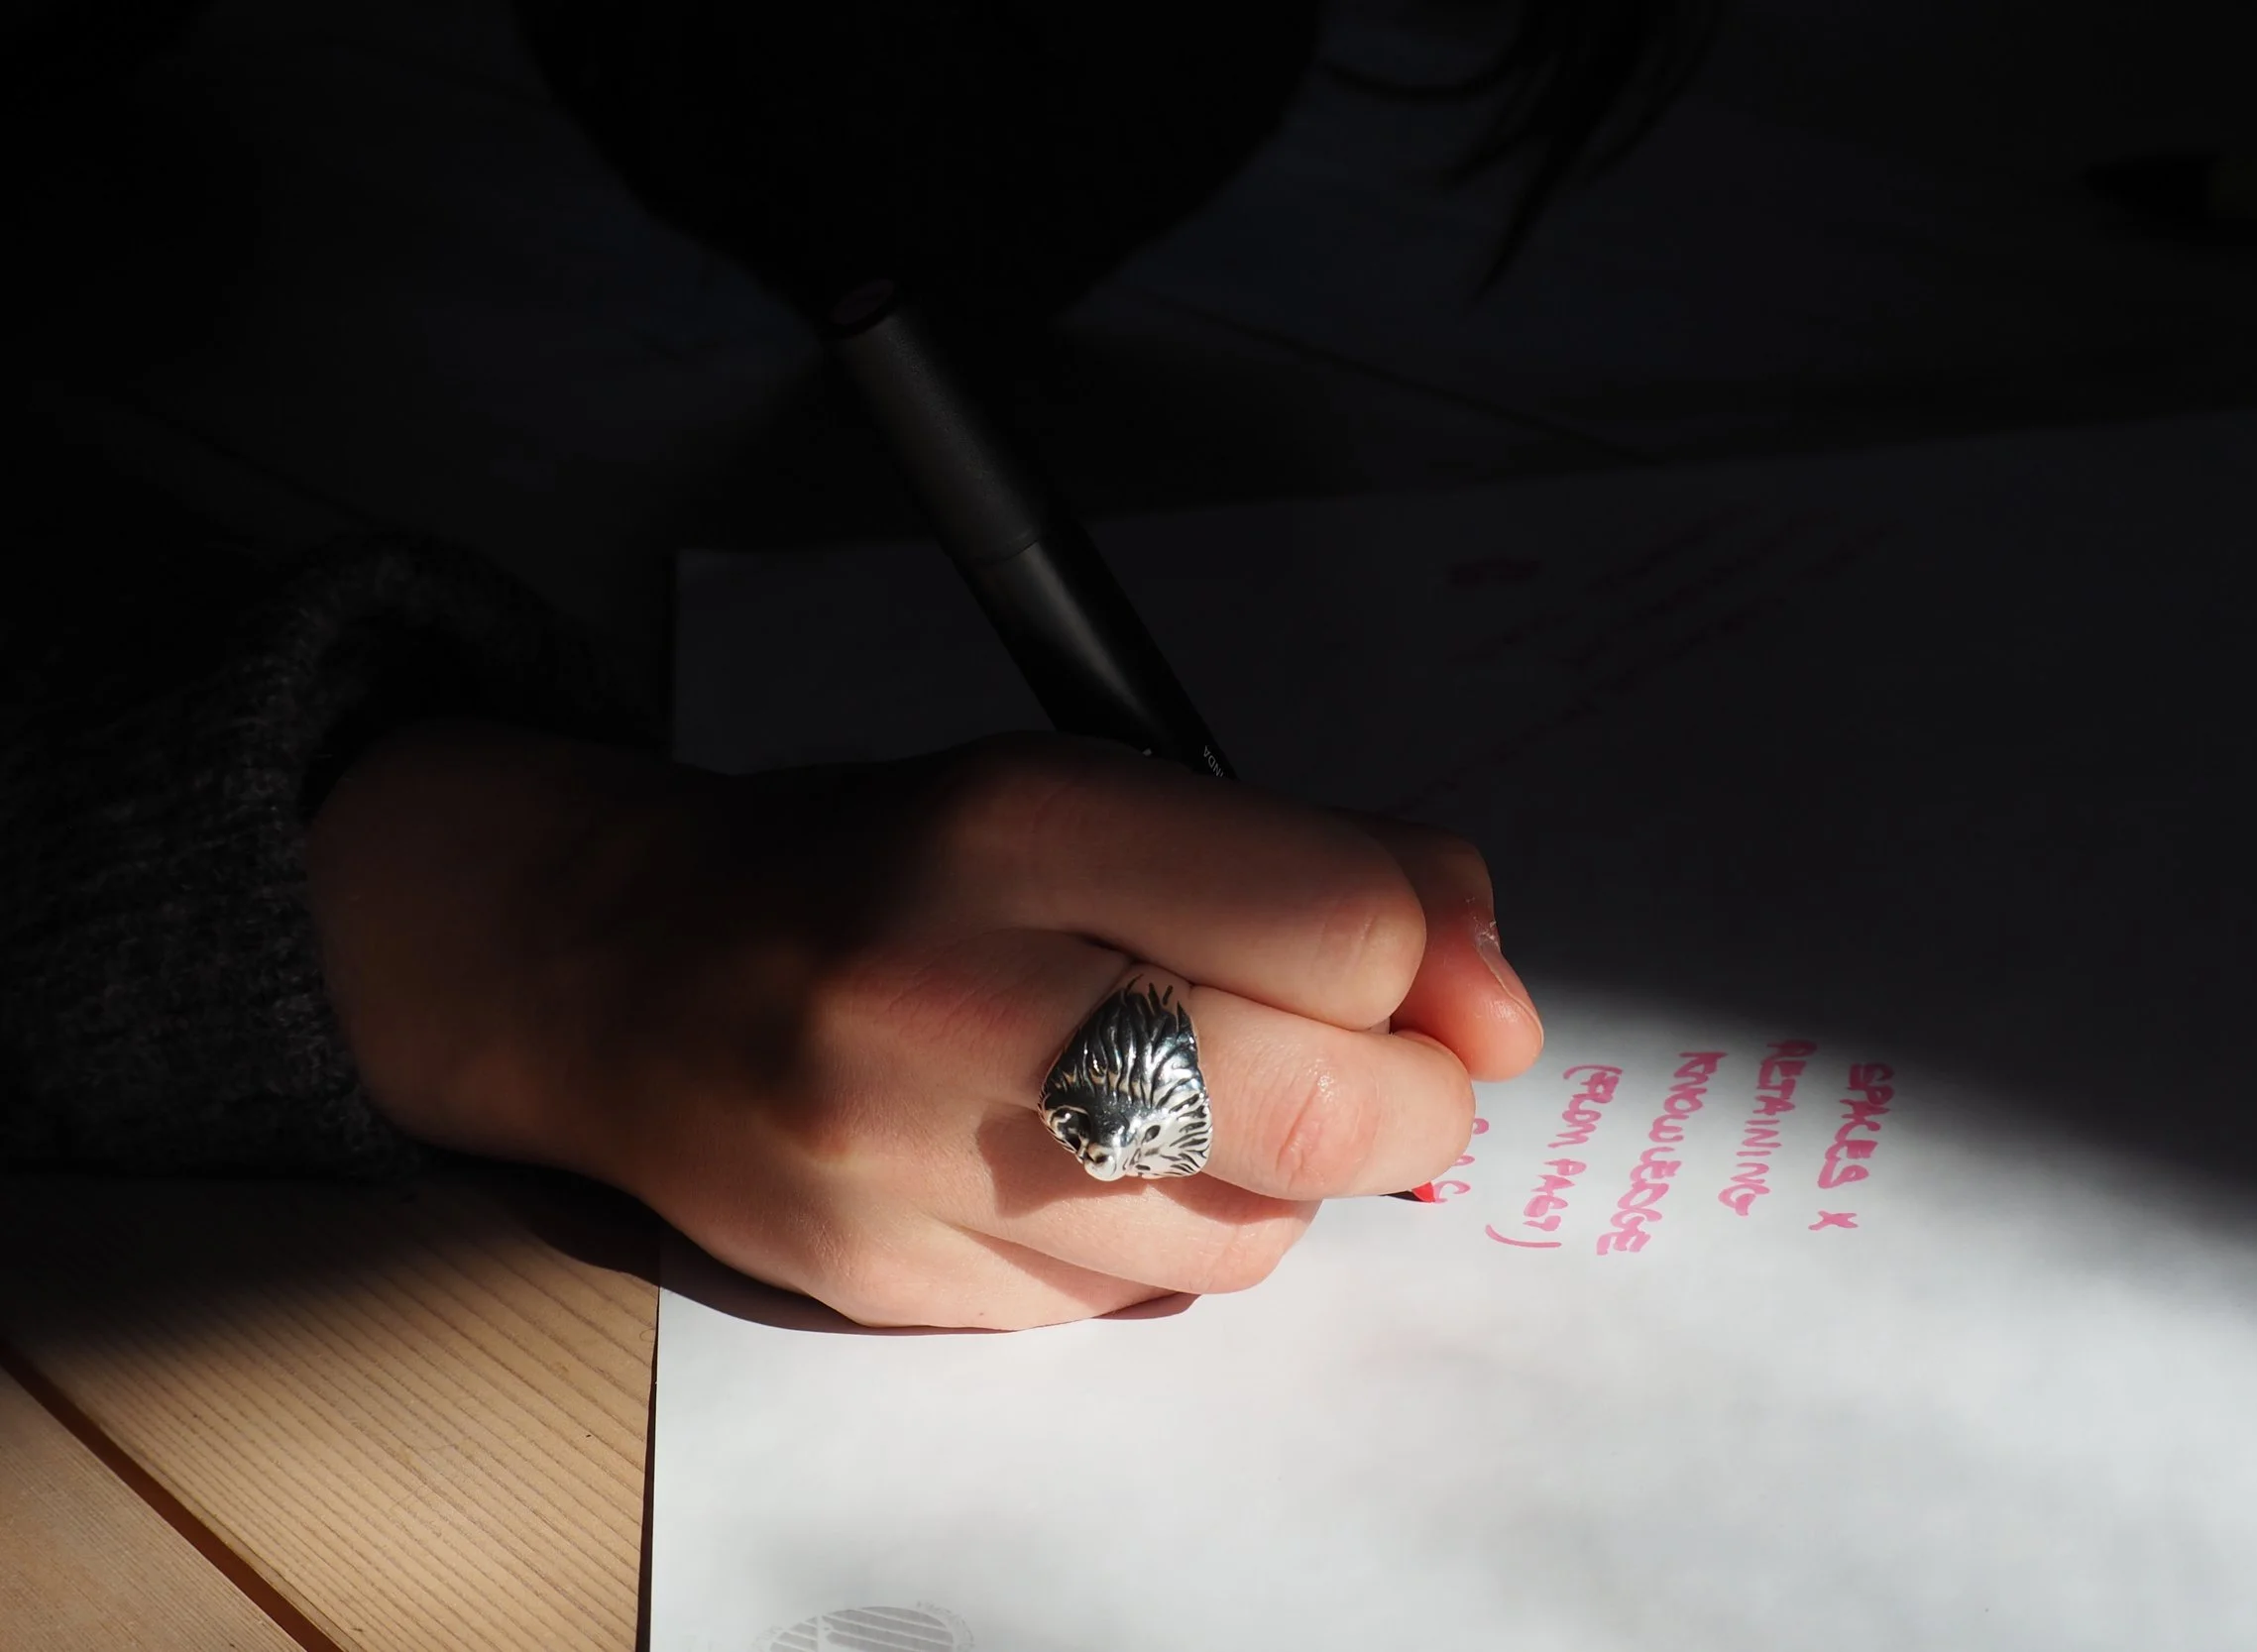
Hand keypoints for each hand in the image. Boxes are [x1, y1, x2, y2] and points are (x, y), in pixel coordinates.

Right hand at [308, 723, 1542, 1327]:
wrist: (635, 970)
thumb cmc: (894, 861)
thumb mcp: (1101, 788)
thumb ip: (1319, 861)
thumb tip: (1494, 993)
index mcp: (1025, 822)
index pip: (1346, 927)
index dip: (1437, 966)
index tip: (1439, 977)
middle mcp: (957, 994)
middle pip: (1325, 1107)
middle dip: (1410, 1102)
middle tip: (1391, 1073)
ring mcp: (914, 1162)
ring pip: (1248, 1236)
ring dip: (1276, 1176)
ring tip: (1187, 1095)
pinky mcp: (897, 1283)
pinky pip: (1135, 1296)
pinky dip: (1162, 1234)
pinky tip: (1086, 1158)